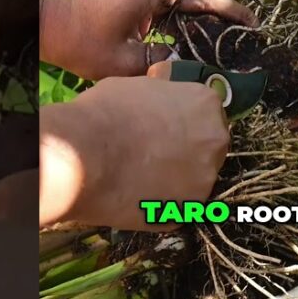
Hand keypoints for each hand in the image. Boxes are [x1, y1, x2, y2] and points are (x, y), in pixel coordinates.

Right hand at [0, 64, 229, 230]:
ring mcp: (204, 180)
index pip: (206, 112)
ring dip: (174, 178)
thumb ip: (160, 92)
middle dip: (186, 150)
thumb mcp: (136, 86)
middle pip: (208, 146)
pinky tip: (135, 195)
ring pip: (194, 179)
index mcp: (206, 104)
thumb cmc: (105, 112)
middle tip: (152, 153)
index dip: (183, 119)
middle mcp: (215, 142)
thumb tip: (161, 89)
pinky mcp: (187, 212)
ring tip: (139, 177)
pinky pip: (177, 206)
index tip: (164, 126)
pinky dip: (160, 202)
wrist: (82, 156)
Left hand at [40, 0, 261, 79]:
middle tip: (253, 26)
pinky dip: (185, 18)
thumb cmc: (81, 43)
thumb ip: (161, 63)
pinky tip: (199, 39)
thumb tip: (190, 66)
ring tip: (232, 37)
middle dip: (228, 8)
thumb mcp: (124, 63)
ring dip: (207, 15)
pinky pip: (167, 5)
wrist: (46, 28)